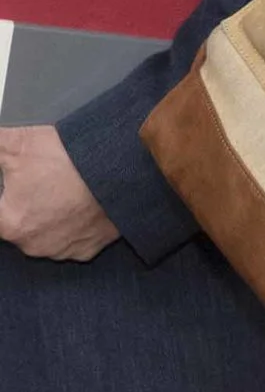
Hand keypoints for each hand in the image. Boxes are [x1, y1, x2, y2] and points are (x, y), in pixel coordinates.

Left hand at [0, 125, 119, 260]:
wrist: (126, 167)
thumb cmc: (73, 159)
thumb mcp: (21, 142)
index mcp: (10, 223)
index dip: (8, 197)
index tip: (22, 185)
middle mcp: (33, 244)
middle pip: (22, 223)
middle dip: (29, 204)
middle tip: (44, 180)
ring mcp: (63, 249)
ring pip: (48, 234)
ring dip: (52, 217)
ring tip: (65, 191)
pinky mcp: (89, 249)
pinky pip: (75, 241)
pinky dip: (76, 226)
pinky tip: (81, 205)